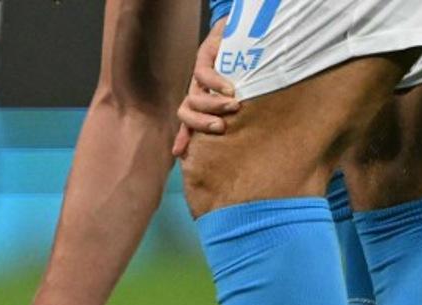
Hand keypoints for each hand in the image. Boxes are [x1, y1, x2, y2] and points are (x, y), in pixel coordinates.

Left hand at [172, 18, 238, 157]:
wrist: (241, 33)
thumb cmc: (242, 69)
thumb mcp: (236, 96)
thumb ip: (230, 114)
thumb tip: (234, 139)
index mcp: (200, 103)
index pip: (187, 124)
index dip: (183, 137)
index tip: (180, 154)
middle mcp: (196, 91)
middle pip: (185, 113)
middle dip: (200, 123)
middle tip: (220, 127)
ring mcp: (198, 76)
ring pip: (195, 96)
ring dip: (214, 104)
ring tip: (234, 106)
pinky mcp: (203, 57)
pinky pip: (203, 74)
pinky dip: (216, 84)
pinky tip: (231, 89)